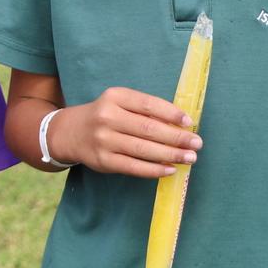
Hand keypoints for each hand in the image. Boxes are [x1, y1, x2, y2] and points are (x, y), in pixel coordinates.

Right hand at [44, 88, 199, 177]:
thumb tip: (180, 124)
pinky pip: (134, 167)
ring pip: (143, 149)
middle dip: (177, 137)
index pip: (148, 104)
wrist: (71, 132)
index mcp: (115, 97)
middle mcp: (107, 117)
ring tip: (189, 158)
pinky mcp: (103, 161)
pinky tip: (169, 170)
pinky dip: (154, 170)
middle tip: (197, 144)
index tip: (189, 122)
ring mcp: (104, 140)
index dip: (171, 113)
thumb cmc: (105, 116)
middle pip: (149, 128)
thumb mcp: (119, 103)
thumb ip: (144, 110)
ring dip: (170, 155)